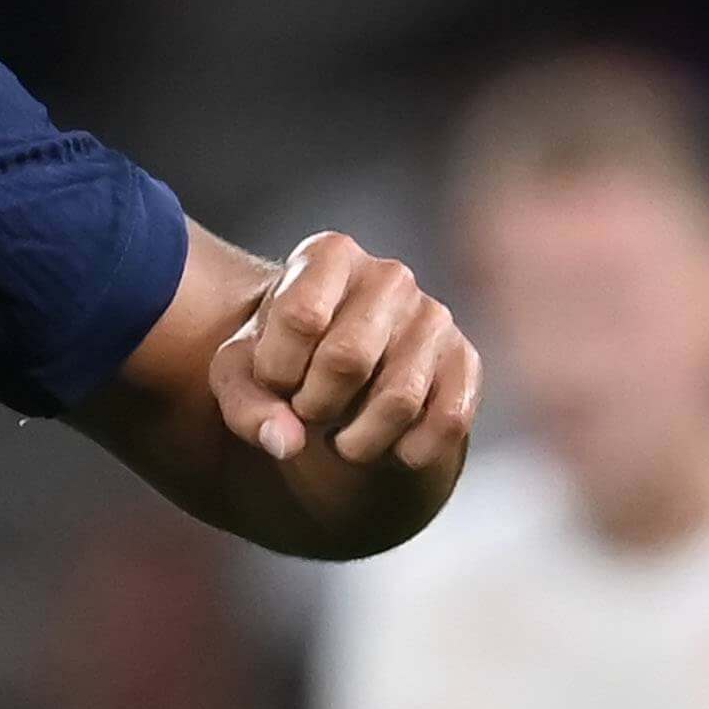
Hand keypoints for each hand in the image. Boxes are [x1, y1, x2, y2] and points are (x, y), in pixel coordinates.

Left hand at [211, 234, 478, 473]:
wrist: (340, 383)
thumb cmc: (283, 365)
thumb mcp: (242, 378)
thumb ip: (246, 405)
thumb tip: (285, 441)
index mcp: (329, 255)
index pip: (300, 317)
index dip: (278, 372)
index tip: (276, 382)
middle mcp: (389, 276)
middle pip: (348, 359)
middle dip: (316, 406)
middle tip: (309, 411)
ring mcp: (434, 317)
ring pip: (399, 401)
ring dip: (358, 443)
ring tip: (342, 435)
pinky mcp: (466, 362)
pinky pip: (447, 423)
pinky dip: (407, 454)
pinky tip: (387, 447)